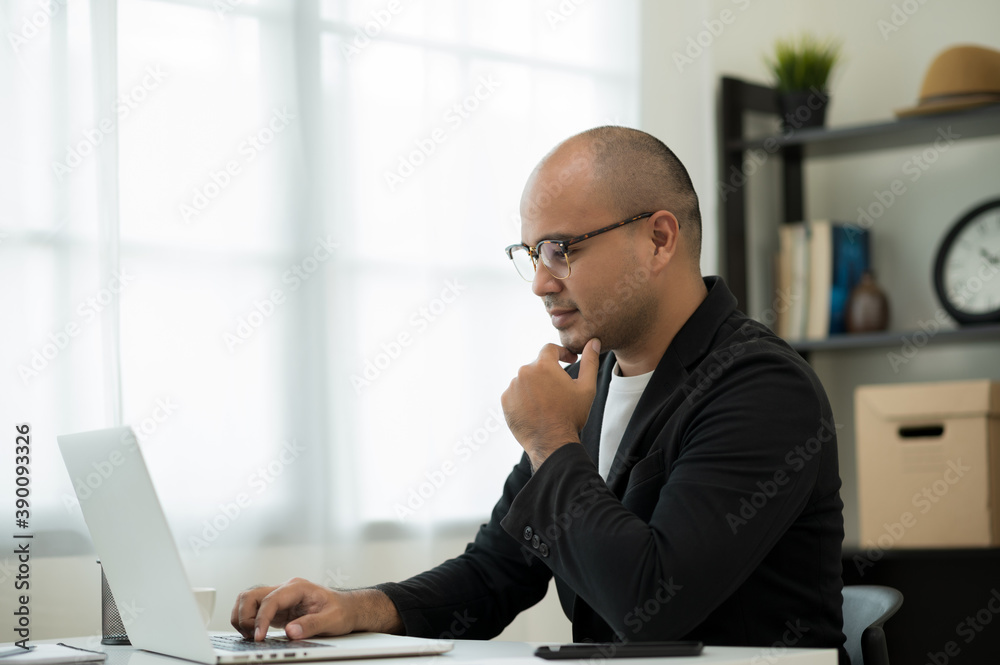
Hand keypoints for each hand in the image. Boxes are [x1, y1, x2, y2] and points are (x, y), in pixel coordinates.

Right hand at [231, 578, 354, 640]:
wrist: (347, 608)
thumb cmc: (341, 611)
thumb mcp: (332, 620)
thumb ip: (311, 625)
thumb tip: (291, 632)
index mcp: (298, 587)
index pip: (270, 599)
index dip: (261, 618)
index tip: (259, 636)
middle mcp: (285, 589)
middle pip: (251, 595)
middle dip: (246, 616)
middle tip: (254, 636)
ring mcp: (280, 598)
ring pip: (248, 600)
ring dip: (243, 617)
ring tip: (253, 635)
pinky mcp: (277, 608)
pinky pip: (254, 610)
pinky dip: (248, 620)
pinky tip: (255, 633)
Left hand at [501, 338, 600, 470]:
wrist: (552, 442)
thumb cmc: (571, 416)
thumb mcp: (586, 388)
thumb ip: (590, 362)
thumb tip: (592, 342)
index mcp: (544, 365)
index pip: (550, 349)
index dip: (561, 353)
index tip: (569, 360)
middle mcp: (524, 372)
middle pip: (537, 365)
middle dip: (548, 373)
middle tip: (559, 389)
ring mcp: (513, 387)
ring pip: (526, 379)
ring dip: (535, 385)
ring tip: (547, 402)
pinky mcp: (505, 401)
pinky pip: (515, 393)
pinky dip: (524, 397)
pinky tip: (535, 409)